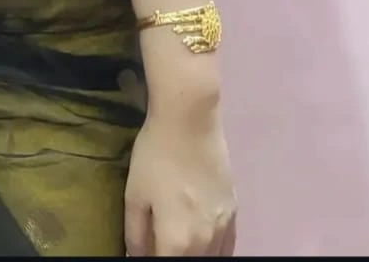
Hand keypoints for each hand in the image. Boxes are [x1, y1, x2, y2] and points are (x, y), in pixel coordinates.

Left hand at [124, 103, 236, 255]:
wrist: (190, 120)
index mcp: (176, 241)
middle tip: (157, 242)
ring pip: (210, 258)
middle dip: (170, 256)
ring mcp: (223, 228)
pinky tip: (204, 246)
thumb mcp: (134, 194)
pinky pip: (227, 247)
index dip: (149, 258)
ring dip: (193, 255)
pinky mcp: (234, 211)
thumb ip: (135, 234)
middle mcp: (205, 243)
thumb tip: (136, 255)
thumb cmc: (156, 155)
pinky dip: (215, 252)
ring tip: (178, 243)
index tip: (142, 250)